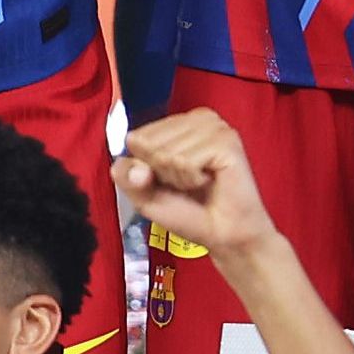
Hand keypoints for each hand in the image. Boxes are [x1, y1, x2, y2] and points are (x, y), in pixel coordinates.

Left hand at [117, 106, 283, 257]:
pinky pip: (186, 161)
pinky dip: (192, 179)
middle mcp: (198, 119)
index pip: (137, 136)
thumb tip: (136, 167)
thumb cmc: (190, 213)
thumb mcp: (145, 195)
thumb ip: (127, 176)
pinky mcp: (226, 142)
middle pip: (150, 143)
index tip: (170, 179)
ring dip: (179, 178)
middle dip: (163, 173)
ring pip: (167, 152)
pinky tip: (210, 180)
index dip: (147, 167)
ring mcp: (214, 128)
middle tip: (188, 184)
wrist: (223, 235)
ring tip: (200, 183)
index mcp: (179, 124)